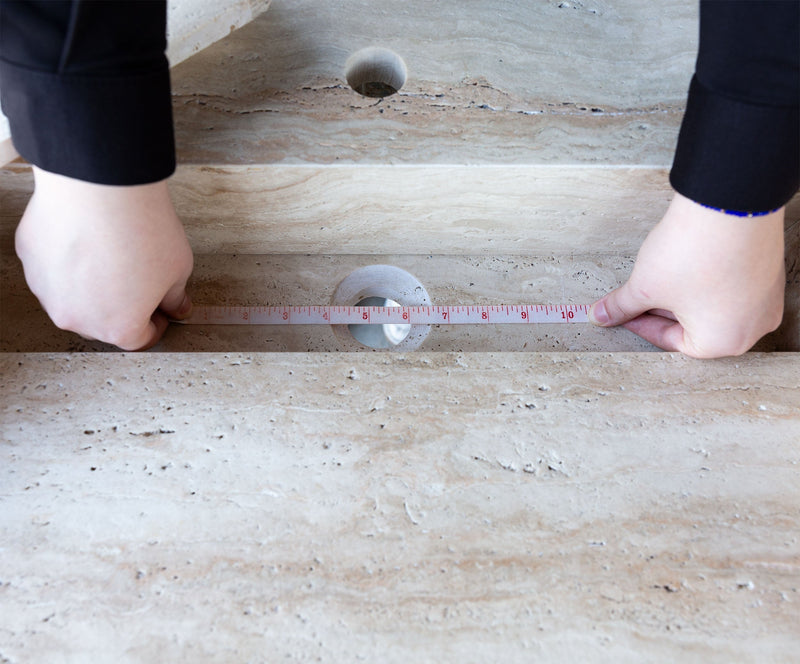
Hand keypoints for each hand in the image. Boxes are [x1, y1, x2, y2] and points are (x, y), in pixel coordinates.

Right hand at [15, 167, 193, 349]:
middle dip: (125, 307)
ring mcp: (48, 291)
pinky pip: (55, 269)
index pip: (140, 339)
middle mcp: (77, 318)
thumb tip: (178, 306)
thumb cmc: (142, 230)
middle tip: (141, 280)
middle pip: (105, 322)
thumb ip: (176, 296)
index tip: (162, 310)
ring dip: (94, 285)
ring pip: (76, 297)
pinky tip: (89, 240)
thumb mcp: (178, 269)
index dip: (157, 323)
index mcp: (117, 327)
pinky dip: (71, 261)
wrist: (101, 187)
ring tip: (115, 254)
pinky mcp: (31, 261)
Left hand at [589, 192, 784, 357]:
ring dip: (684, 295)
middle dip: (663, 311)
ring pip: (714, 306)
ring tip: (662, 276)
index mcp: (723, 342)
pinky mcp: (769, 273)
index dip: (641, 325)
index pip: (672, 341)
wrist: (728, 203)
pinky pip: (732, 287)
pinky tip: (687, 264)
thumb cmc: (693, 253)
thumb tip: (603, 315)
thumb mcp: (645, 287)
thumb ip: (622, 307)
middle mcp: (752, 328)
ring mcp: (766, 300)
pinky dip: (707, 281)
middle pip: (695, 326)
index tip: (625, 313)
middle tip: (640, 295)